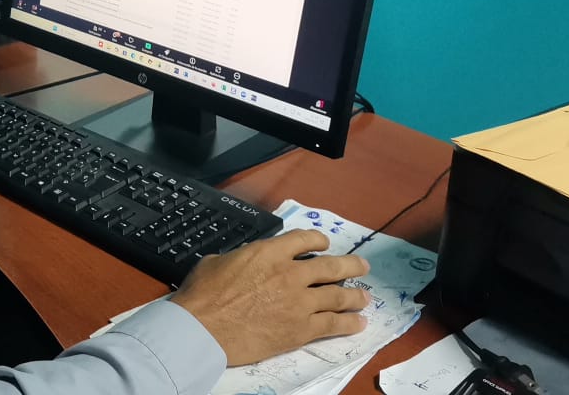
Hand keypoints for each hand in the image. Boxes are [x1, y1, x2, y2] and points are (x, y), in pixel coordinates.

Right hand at [169, 229, 370, 365]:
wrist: (203, 328)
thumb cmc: (203, 295)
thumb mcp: (217, 262)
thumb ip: (240, 258)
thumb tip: (242, 262)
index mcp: (268, 252)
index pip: (304, 239)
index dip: (318, 240)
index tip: (324, 244)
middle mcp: (290, 273)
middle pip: (331, 266)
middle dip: (350, 265)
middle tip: (362, 266)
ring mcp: (299, 302)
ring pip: (338, 295)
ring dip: (355, 296)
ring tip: (365, 297)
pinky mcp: (301, 329)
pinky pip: (333, 324)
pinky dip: (349, 323)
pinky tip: (359, 323)